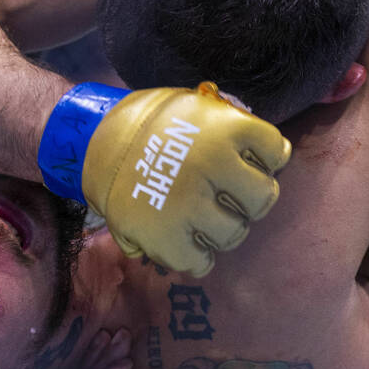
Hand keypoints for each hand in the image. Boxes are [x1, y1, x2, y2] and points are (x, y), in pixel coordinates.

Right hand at [39, 82, 291, 275]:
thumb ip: (234, 125)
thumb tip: (276, 153)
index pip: (277, 152)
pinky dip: (197, 257)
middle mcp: (213, 165)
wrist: (91, 141)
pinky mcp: (164, 236)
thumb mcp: (196, 107)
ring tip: (204, 217)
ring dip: (222, 228)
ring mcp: (189, 204)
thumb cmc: (150, 123)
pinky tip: (189, 240)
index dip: (266, 159)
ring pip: (235, 233)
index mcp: (226, 128)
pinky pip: (200, 261)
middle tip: (228, 195)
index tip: (249, 161)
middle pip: (263, 198)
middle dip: (248, 198)